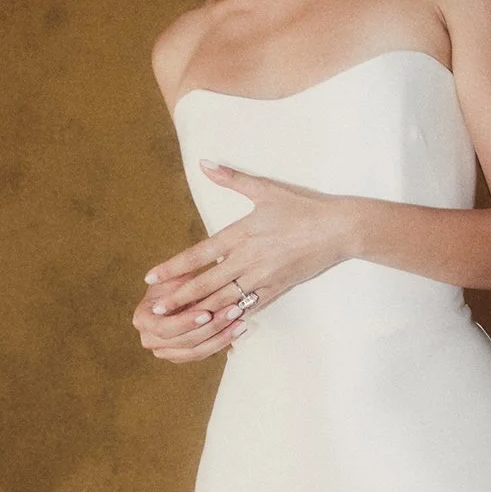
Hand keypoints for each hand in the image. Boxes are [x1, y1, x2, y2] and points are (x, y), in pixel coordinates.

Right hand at [132, 262, 246, 361]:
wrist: (179, 292)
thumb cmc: (177, 280)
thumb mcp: (175, 275)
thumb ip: (178, 277)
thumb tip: (184, 271)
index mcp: (143, 319)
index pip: (164, 327)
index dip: (186, 322)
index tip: (207, 313)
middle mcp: (150, 339)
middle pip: (182, 342)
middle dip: (210, 328)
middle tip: (233, 313)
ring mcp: (166, 351)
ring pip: (196, 352)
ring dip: (221, 338)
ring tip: (240, 322)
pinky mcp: (183, 356)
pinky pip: (204, 354)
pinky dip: (222, 343)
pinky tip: (238, 330)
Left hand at [139, 160, 354, 348]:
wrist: (339, 229)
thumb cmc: (302, 207)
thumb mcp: (265, 189)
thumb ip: (231, 178)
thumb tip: (204, 163)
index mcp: (241, 234)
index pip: (199, 254)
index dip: (173, 267)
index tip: (152, 277)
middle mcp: (249, 259)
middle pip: (206, 284)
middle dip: (179, 299)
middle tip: (156, 311)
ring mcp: (263, 278)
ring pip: (225, 301)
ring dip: (200, 313)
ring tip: (178, 323)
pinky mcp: (277, 289)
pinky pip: (249, 308)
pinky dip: (230, 319)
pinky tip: (214, 328)